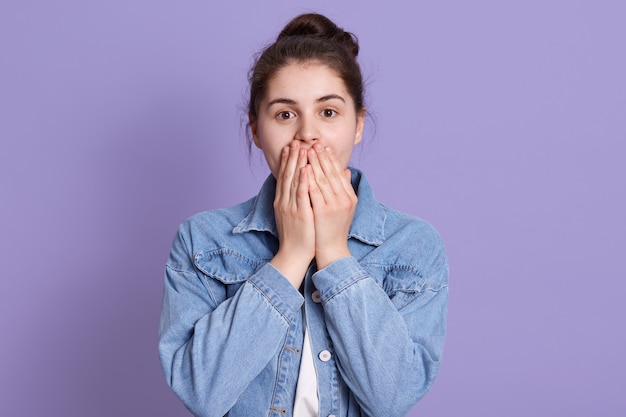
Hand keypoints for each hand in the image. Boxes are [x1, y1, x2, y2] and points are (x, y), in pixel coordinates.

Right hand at [270, 141, 314, 287]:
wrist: (294, 255)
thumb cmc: (298, 235)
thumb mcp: (296, 213)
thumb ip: (299, 198)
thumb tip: (304, 186)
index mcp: (282, 201)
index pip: (284, 177)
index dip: (287, 161)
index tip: (290, 147)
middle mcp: (283, 201)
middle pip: (287, 175)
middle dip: (291, 157)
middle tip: (294, 141)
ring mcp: (290, 207)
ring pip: (293, 181)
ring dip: (297, 163)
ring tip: (301, 148)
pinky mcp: (299, 214)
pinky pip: (301, 194)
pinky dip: (303, 180)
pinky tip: (306, 169)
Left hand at [306, 143, 356, 268]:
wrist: (331, 249)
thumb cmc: (334, 227)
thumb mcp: (344, 207)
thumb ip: (344, 188)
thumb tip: (346, 170)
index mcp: (349, 197)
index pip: (339, 173)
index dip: (330, 158)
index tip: (323, 146)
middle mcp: (344, 200)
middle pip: (330, 173)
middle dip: (321, 157)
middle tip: (314, 143)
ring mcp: (333, 206)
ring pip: (322, 180)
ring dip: (314, 163)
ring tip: (307, 150)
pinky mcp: (322, 212)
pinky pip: (314, 192)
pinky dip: (309, 179)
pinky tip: (304, 169)